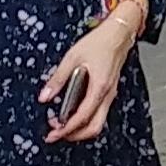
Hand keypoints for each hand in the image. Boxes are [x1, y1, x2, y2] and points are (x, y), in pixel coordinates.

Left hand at [43, 1, 140, 144]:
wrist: (121, 30)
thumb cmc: (101, 41)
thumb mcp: (73, 56)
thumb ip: (58, 78)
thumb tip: (44, 96)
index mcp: (99, 87)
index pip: (82, 117)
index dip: (65, 129)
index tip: (51, 135)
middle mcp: (107, 93)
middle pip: (94, 127)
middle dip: (74, 136)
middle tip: (56, 134)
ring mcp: (110, 92)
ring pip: (98, 121)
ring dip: (81, 129)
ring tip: (63, 125)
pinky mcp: (110, 89)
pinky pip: (100, 112)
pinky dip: (86, 119)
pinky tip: (74, 112)